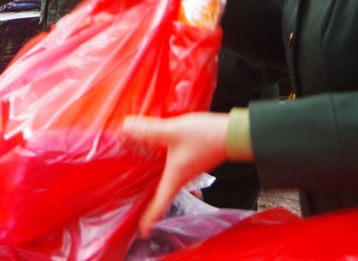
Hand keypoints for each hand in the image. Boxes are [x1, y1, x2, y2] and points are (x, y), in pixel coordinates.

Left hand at [122, 112, 229, 235]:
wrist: (232, 133)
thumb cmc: (206, 137)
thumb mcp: (173, 131)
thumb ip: (149, 130)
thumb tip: (125, 126)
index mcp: (174, 178)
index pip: (159, 205)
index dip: (149, 219)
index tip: (141, 232)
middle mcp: (180, 178)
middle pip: (160, 196)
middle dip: (147, 204)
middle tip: (131, 206)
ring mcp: (186, 170)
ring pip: (165, 182)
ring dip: (152, 186)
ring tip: (136, 185)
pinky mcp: (189, 160)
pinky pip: (169, 170)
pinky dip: (158, 170)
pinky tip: (150, 159)